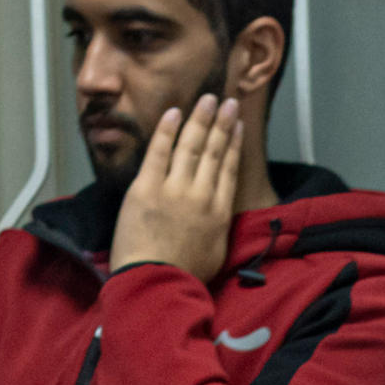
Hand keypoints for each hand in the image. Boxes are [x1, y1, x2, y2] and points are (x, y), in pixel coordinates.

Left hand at [110, 91, 252, 282]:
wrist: (155, 284)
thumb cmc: (184, 276)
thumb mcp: (215, 253)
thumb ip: (218, 227)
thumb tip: (218, 211)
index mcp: (218, 212)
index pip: (228, 169)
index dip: (234, 144)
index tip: (238, 126)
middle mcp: (200, 195)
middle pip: (214, 152)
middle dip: (222, 124)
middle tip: (228, 102)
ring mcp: (174, 190)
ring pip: (191, 146)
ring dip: (200, 120)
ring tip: (208, 100)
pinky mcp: (147, 188)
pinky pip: (159, 152)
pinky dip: (167, 130)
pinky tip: (175, 112)